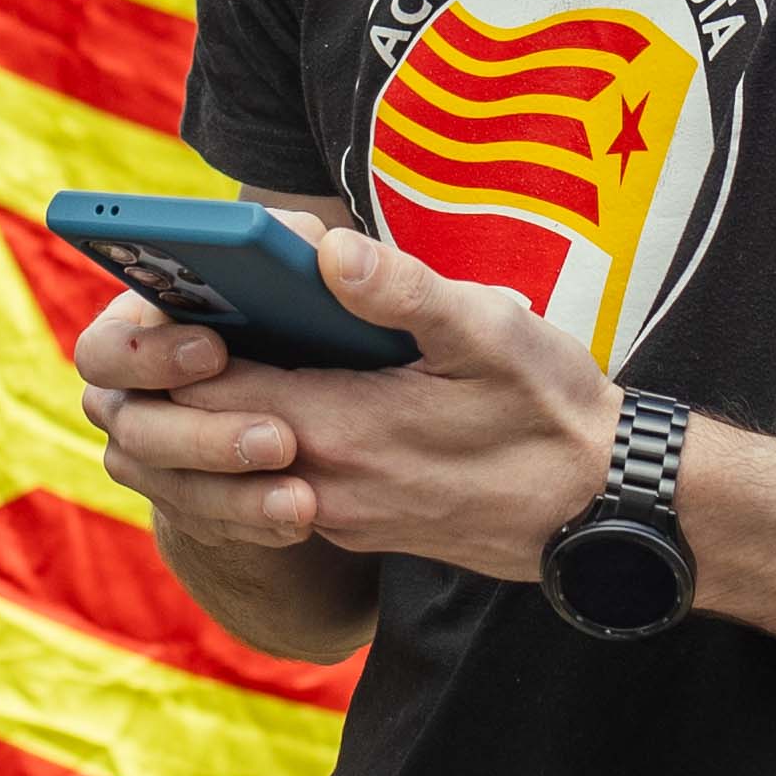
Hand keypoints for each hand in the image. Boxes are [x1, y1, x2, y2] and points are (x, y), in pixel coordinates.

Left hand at [77, 219, 614, 584]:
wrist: (608, 512)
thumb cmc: (554, 413)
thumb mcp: (489, 331)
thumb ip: (401, 291)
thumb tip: (322, 250)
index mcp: (342, 430)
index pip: (206, 396)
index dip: (171, 347)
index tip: (171, 295)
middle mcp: (323, 485)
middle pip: (199, 441)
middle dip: (170, 383)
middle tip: (167, 319)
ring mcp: (339, 514)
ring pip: (228, 473)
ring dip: (207, 419)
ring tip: (208, 350)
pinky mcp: (360, 525)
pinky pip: (271, 487)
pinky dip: (250, 443)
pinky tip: (272, 389)